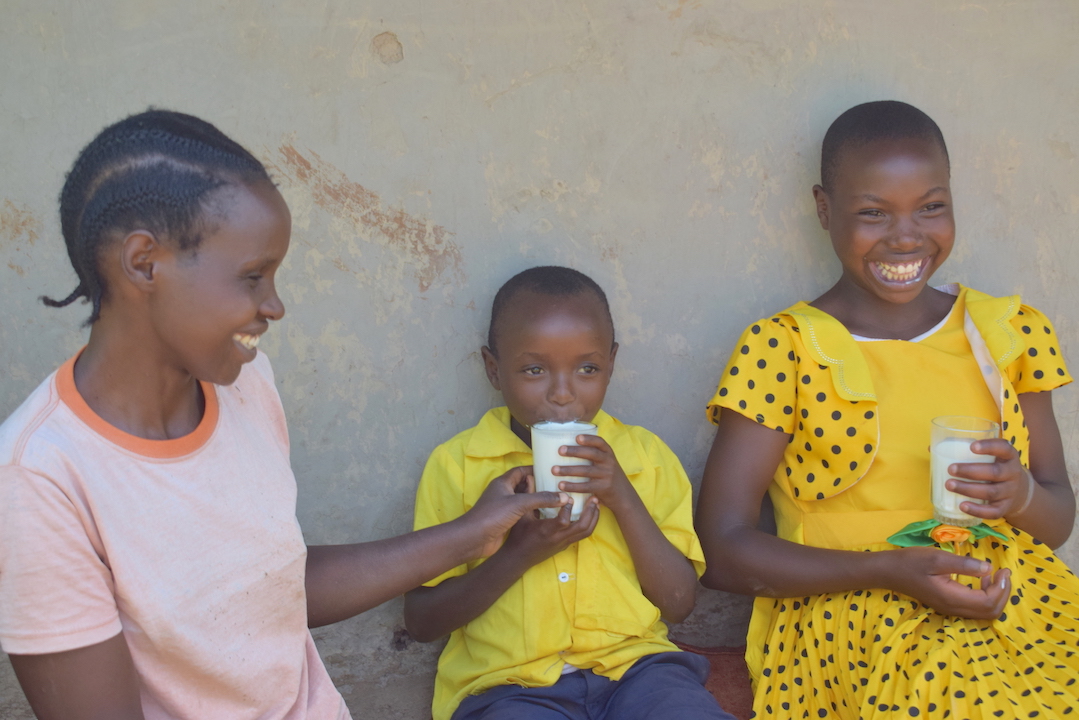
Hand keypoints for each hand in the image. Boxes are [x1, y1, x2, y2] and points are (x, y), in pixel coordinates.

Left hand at [463, 466, 568, 557]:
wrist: (475, 538)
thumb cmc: (493, 515)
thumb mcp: (519, 504)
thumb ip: (542, 499)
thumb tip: (564, 497)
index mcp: (503, 483)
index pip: (521, 471)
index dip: (534, 469)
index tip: (550, 471)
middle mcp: (503, 492)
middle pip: (524, 485)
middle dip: (539, 485)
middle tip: (557, 486)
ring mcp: (504, 507)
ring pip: (524, 500)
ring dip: (537, 499)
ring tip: (556, 499)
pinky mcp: (506, 520)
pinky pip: (523, 512)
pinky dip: (533, 512)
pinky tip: (546, 515)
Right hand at [501, 497, 600, 566]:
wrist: (519, 558)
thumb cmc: (518, 536)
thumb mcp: (521, 515)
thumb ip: (529, 496)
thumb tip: (530, 476)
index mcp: (547, 530)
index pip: (564, 521)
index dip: (568, 508)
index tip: (569, 496)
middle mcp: (558, 538)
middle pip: (582, 528)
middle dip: (590, 512)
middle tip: (594, 498)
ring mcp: (564, 543)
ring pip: (586, 533)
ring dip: (593, 518)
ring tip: (596, 505)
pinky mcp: (566, 545)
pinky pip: (582, 535)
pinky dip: (589, 524)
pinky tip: (589, 514)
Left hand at [554, 434, 636, 514]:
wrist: (623, 495)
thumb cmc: (607, 475)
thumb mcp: (605, 462)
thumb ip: (592, 456)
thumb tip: (564, 448)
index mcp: (608, 453)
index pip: (600, 442)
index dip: (589, 439)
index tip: (576, 437)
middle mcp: (609, 462)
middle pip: (592, 454)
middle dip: (575, 451)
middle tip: (560, 450)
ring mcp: (607, 475)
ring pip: (586, 471)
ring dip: (568, 470)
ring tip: (554, 470)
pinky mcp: (603, 488)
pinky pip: (586, 487)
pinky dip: (572, 486)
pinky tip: (561, 485)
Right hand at [886, 547, 1010, 619]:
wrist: (888, 571)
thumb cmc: (911, 562)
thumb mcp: (936, 558)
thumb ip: (963, 564)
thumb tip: (989, 568)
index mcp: (952, 598)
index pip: (988, 602)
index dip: (1001, 589)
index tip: (1003, 569)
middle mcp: (953, 608)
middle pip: (990, 613)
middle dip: (1002, 595)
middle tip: (1004, 574)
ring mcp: (950, 608)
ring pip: (984, 613)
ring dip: (995, 597)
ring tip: (996, 577)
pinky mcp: (948, 605)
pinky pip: (974, 608)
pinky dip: (985, 597)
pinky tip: (981, 580)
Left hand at [947, 439, 1033, 519]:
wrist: (1019, 490)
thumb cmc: (993, 467)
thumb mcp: (988, 456)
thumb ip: (964, 450)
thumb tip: (932, 448)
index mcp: (1008, 456)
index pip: (1004, 448)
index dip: (989, 447)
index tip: (972, 447)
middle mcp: (1012, 473)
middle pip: (995, 472)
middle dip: (970, 471)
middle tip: (951, 469)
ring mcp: (1010, 492)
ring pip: (991, 492)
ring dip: (968, 489)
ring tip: (949, 485)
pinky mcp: (1005, 507)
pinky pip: (993, 512)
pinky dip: (977, 510)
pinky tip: (962, 506)